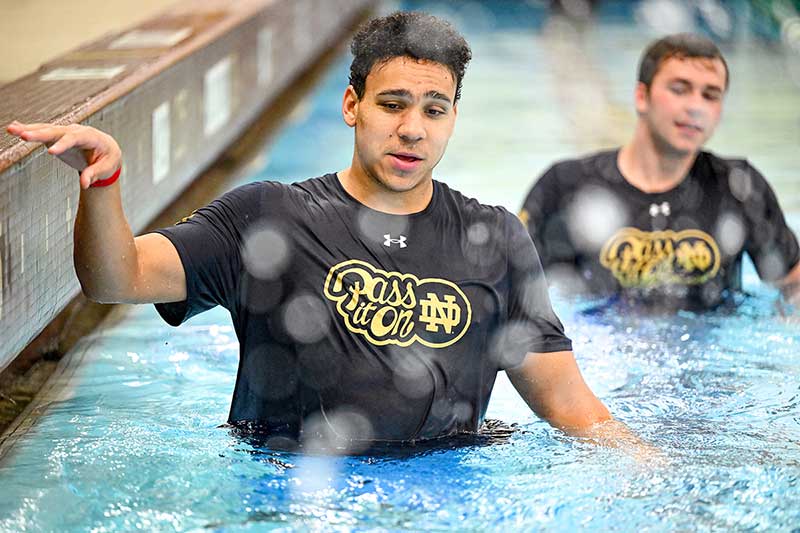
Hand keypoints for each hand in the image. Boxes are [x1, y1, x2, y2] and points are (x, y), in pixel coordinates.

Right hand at [6, 121, 121, 188]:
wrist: (106, 149)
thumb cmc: (108, 158)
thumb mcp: (107, 167)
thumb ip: (95, 174)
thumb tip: (85, 184)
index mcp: (91, 136)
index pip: (75, 138)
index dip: (63, 144)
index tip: (50, 152)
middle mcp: (76, 130)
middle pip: (57, 131)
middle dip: (39, 133)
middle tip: (23, 136)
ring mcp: (65, 131)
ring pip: (46, 129)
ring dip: (29, 129)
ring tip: (11, 129)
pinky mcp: (57, 136)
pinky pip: (42, 131)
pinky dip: (29, 129)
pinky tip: (14, 127)